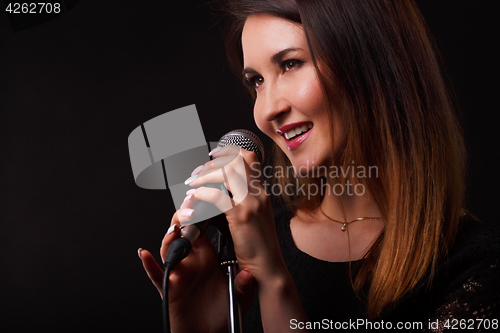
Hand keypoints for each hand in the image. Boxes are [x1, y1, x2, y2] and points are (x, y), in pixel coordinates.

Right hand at [139, 209, 254, 332]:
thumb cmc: (223, 314)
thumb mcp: (239, 296)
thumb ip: (243, 284)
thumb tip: (248, 274)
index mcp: (208, 258)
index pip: (202, 229)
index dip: (202, 214)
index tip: (207, 201)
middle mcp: (192, 262)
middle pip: (183, 233)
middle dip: (184, 218)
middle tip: (190, 208)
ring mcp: (180, 273)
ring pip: (169, 249)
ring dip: (170, 237)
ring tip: (175, 229)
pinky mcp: (169, 288)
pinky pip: (156, 275)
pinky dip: (148, 265)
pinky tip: (145, 254)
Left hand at [185, 145, 287, 281]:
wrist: (268, 267)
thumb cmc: (258, 246)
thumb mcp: (253, 217)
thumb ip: (239, 201)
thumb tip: (217, 191)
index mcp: (261, 192)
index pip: (249, 157)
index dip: (229, 151)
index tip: (212, 155)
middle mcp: (259, 193)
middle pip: (236, 160)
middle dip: (212, 162)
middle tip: (197, 171)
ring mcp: (252, 203)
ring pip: (226, 173)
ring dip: (204, 175)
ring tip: (192, 183)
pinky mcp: (242, 216)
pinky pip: (217, 195)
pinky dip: (202, 193)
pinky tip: (194, 198)